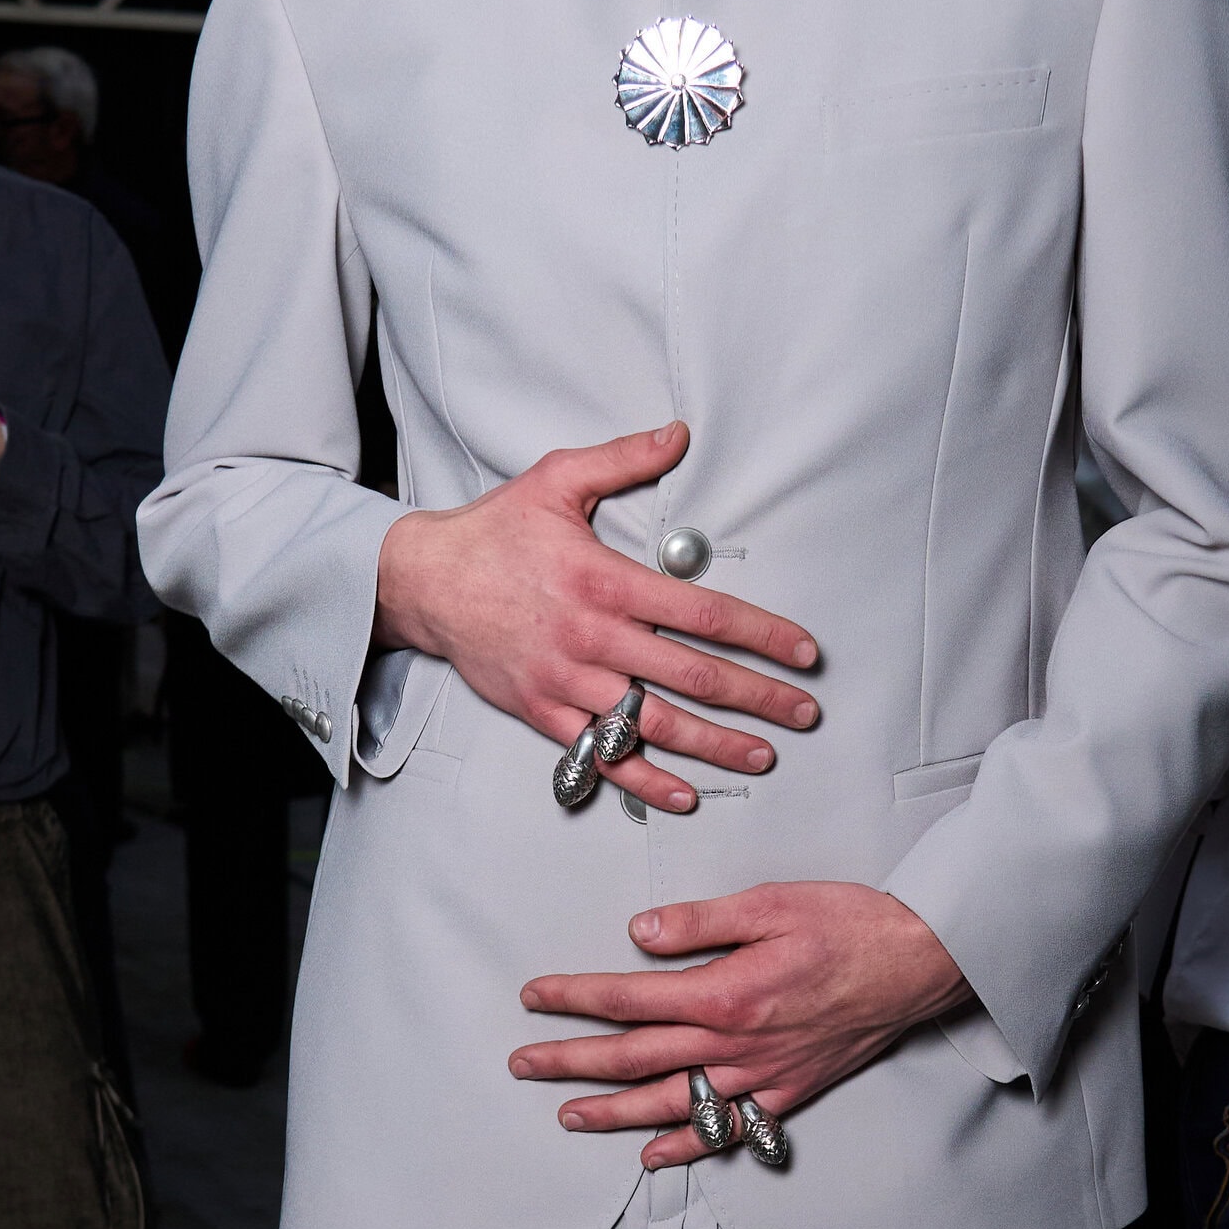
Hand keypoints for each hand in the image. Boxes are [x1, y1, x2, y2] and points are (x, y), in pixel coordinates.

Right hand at [372, 422, 819, 816]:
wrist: (424, 580)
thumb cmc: (495, 530)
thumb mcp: (557, 478)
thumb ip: (624, 459)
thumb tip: (679, 435)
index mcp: (605, 581)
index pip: (703, 614)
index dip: (761, 634)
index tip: (803, 651)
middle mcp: (593, 638)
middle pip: (692, 677)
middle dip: (757, 698)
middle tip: (804, 711)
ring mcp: (568, 682)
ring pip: (655, 724)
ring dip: (716, 745)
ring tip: (763, 756)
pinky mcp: (542, 712)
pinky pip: (601, 756)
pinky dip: (645, 779)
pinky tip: (684, 792)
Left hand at [508, 882, 968, 1164]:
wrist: (918, 962)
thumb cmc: (849, 923)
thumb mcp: (770, 901)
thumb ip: (699, 921)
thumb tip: (639, 933)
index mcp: (725, 993)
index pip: (629, 998)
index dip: (575, 998)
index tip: (534, 995)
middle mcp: (736, 1046)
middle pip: (635, 1060)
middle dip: (572, 1061)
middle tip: (523, 1063)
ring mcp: (761, 1078)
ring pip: (670, 1105)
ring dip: (612, 1112)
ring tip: (567, 1114)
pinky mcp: (787, 1094)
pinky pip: (724, 1132)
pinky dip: (684, 1148)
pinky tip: (652, 1155)